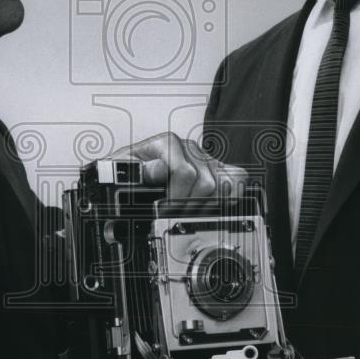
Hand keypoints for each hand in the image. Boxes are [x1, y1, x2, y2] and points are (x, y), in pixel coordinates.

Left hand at [112, 132, 251, 198]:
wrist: (130, 174)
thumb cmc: (128, 173)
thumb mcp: (122, 170)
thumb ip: (138, 169)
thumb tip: (160, 168)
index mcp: (166, 143)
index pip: (185, 172)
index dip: (176, 198)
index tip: (164, 211)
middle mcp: (188, 148)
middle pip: (205, 182)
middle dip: (189, 206)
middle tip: (174, 214)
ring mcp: (204, 158)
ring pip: (223, 183)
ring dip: (206, 204)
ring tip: (188, 211)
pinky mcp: (215, 169)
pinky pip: (237, 176)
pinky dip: (230, 194)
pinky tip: (213, 205)